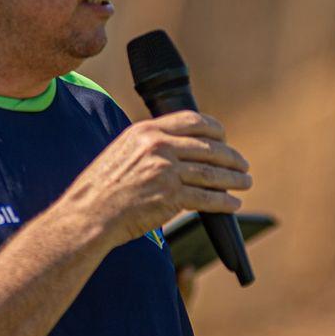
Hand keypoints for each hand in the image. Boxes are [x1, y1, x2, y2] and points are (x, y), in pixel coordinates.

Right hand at [63, 111, 250, 247]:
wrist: (89, 214)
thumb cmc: (102, 188)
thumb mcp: (122, 152)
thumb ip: (149, 146)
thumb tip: (178, 149)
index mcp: (146, 131)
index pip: (192, 121)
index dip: (215, 129)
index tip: (224, 137)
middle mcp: (158, 146)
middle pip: (208, 147)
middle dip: (230, 157)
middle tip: (242, 165)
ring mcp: (165, 171)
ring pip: (212, 172)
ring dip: (234, 179)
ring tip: (245, 182)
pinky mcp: (170, 196)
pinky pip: (206, 197)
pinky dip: (224, 201)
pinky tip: (233, 204)